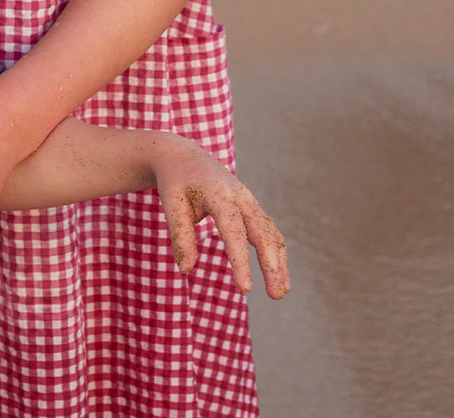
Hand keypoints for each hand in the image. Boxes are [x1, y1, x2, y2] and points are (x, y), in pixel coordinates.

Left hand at [152, 139, 289, 299]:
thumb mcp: (172, 205)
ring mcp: (249, 200)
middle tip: (276, 297)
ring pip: (271, 232)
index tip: (245, 289)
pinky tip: (279, 274)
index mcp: (219, 194)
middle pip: (262, 233)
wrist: (183, 156)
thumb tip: (186, 270)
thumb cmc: (176, 182)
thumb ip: (181, 236)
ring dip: (278, 262)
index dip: (241, 260)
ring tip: (281, 292)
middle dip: (271, 265)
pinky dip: (276, 251)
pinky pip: (269, 230)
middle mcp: (241, 196)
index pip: (234, 231)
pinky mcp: (251, 206)